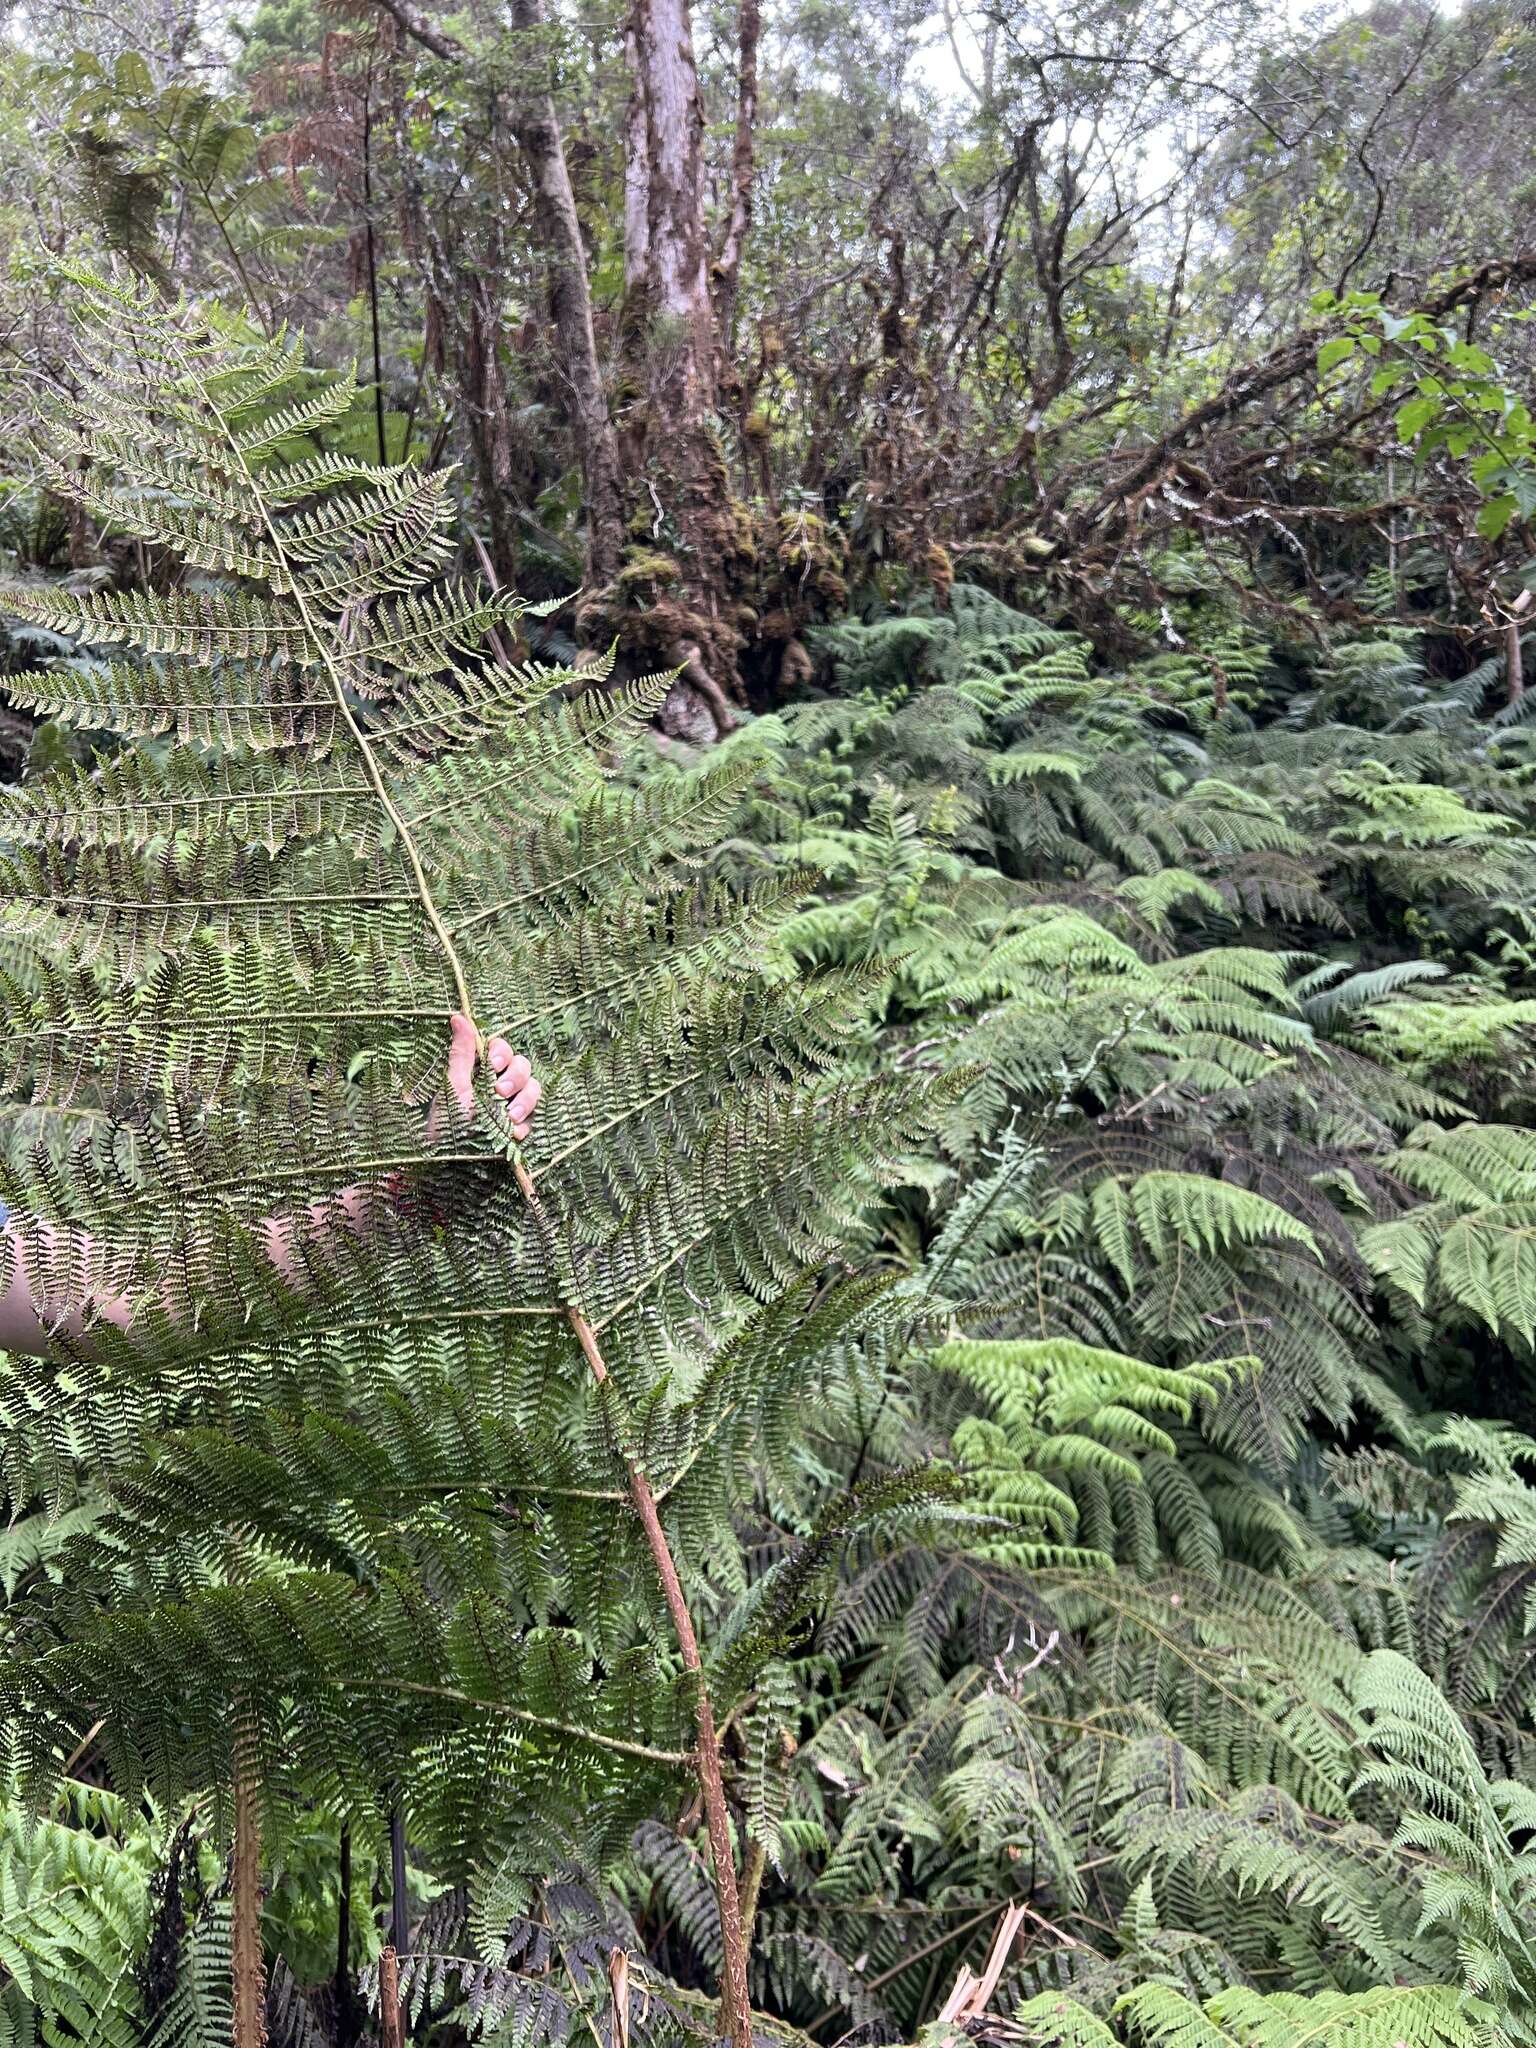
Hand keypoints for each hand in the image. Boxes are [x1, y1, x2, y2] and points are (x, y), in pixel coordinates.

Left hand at [447, 1012, 541, 1141]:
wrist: (453, 1165)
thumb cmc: (448, 1124)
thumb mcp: (453, 1086)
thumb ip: (461, 1053)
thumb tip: (458, 1015)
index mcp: (480, 1071)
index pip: (502, 1049)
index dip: (502, 1053)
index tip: (493, 1065)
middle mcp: (498, 1085)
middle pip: (523, 1065)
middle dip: (515, 1078)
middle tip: (499, 1093)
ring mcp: (511, 1105)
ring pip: (534, 1089)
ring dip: (524, 1101)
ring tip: (509, 1118)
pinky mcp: (521, 1127)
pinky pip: (536, 1116)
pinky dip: (526, 1124)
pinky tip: (513, 1134)